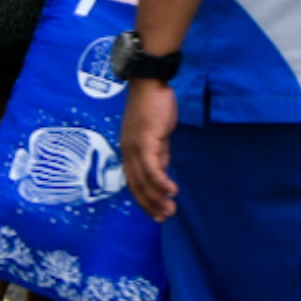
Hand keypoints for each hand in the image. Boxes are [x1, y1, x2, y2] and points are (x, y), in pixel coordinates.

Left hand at [120, 80, 177, 221]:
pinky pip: (152, 168)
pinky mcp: (146, 141)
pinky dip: (161, 182)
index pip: (134, 182)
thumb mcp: (157, 135)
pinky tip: (172, 191)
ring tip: (171, 210)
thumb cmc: (154, 105)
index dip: (144, 200)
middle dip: (150, 205)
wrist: (149, 83)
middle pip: (136, 186)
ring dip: (158, 198)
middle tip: (164, 218)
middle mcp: (128, 152)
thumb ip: (159, 153)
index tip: (156, 213)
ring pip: (144, 181)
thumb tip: (163, 171)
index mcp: (129, 151)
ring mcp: (135, 147)